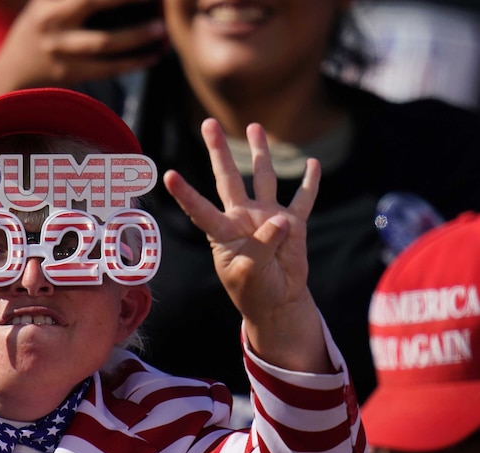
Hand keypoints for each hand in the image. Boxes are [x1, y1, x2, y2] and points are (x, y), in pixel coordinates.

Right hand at [0, 0, 164, 108]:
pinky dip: (133, 62)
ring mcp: (62, 54)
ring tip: (162, 31)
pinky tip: (153, 55)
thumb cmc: (38, 26)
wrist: (13, 70)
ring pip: (105, 45)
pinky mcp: (72, 74)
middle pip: (97, 8)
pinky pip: (108, 69)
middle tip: (160, 1)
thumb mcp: (46, 2)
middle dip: (130, 2)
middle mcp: (54, 28)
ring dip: (136, 38)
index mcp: (50, 7)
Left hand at [164, 119, 331, 372]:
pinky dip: (309, 183)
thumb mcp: (250, 273)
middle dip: (219, 151)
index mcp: (223, 233)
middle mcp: (242, 218)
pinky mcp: (294, 224)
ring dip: (260, 153)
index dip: (185, 194)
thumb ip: (262, 245)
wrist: (276, 301)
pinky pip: (302, 199)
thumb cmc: (253, 290)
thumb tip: (280, 219)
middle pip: (228, 178)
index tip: (168, 175)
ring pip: (263, 178)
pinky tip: (312, 163)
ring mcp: (268, 218)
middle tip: (208, 123)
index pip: (201, 209)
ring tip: (254, 127)